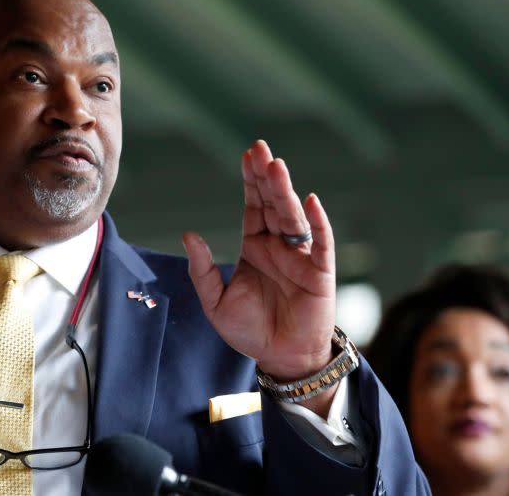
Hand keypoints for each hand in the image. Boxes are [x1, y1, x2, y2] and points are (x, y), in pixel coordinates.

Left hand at [183, 140, 336, 412]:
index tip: (247, 155)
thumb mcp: (216, 302)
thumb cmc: (249, 331)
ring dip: (285, 191)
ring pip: (292, 217)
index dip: (250, 181)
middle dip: (266, 176)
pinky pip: (320, 244)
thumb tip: (188, 235)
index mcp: (254, 247)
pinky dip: (317, 223)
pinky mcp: (320, 273)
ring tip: (277, 167)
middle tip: (260, 148)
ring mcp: (300, 257)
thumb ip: (202, 270)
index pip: (253, 206)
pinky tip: (310, 202)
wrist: (279, 359)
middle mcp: (278, 246)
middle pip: (272, 204)